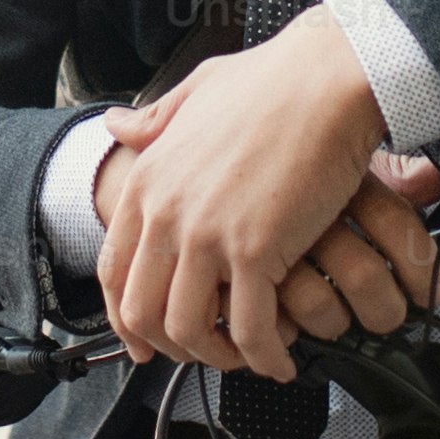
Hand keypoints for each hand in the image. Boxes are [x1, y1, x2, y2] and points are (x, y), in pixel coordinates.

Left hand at [93, 17, 434, 376]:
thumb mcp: (197, 91)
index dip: (125, 317)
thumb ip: (155, 120)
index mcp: (149, 180)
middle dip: (171, 347)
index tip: (144, 341)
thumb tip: (117, 126)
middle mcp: (167, 213)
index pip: (113, 270)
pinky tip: (282, 359)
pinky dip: (265, 357)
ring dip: (217, 357)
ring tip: (246, 358)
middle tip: (203, 354)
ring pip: (190, 329)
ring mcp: (207, 235)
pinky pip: (250, 329)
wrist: (326, 79)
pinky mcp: (256, 252)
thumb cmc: (274, 81)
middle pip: (143, 311)